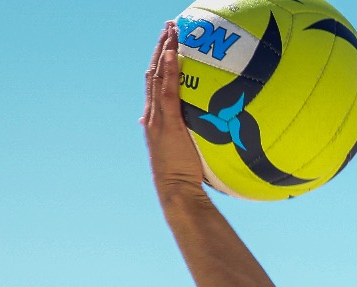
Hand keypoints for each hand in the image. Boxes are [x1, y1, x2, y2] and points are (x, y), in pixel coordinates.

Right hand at [143, 22, 205, 201]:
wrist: (176, 191)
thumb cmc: (185, 176)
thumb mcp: (185, 151)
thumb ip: (190, 137)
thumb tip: (203, 130)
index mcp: (155, 119)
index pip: (156, 83)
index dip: (160, 61)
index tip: (168, 43)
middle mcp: (152, 115)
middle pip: (154, 72)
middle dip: (160, 47)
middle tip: (168, 26)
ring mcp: (158, 118)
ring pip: (158, 76)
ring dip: (164, 49)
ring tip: (171, 28)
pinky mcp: (168, 123)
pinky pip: (168, 91)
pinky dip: (170, 70)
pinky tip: (173, 51)